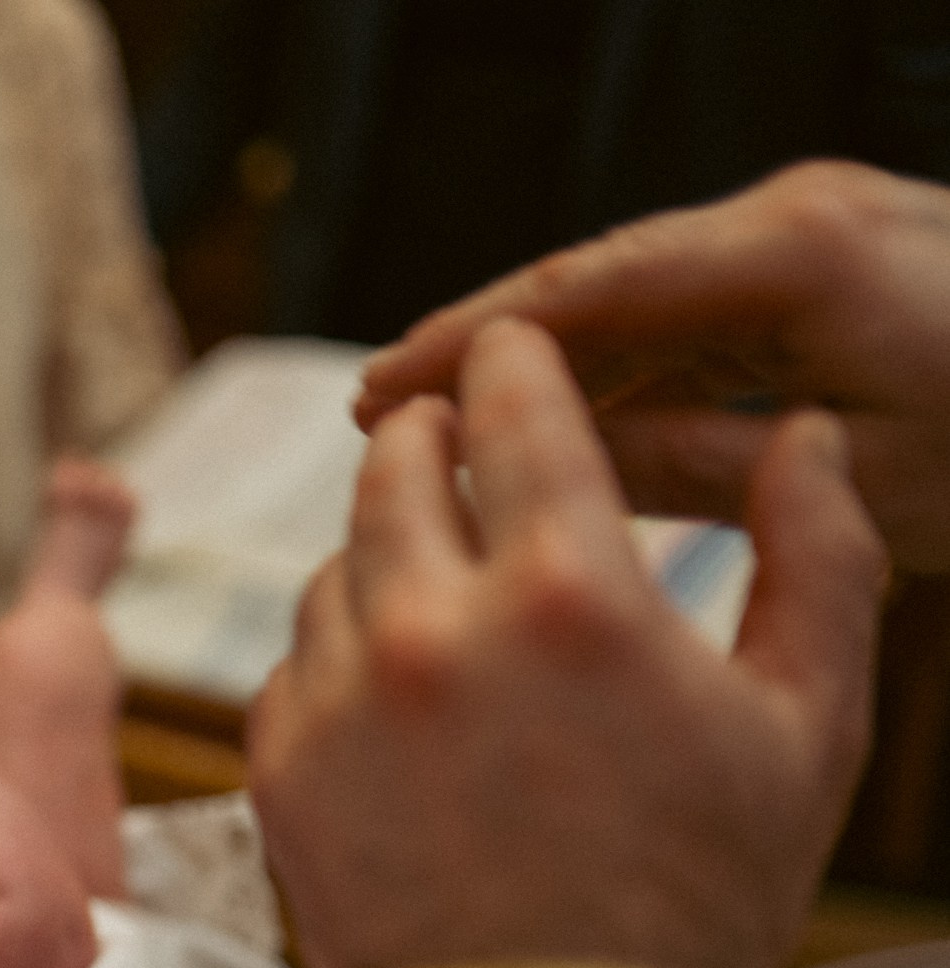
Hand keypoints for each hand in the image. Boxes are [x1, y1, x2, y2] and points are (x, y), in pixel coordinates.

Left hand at [253, 319, 885, 967]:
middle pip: (394, 464)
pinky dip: (340, 650)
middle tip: (458, 444)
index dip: (515, 361)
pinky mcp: (277, 767)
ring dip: (383, 549)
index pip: (515, 408)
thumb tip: (798, 432)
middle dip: (430, 438)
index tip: (513, 350)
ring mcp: (336, 699)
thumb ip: (820, 555)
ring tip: (441, 584)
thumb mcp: (808, 729)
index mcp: (568, 594)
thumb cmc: (700, 897)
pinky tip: (396, 687)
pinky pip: (294, 660)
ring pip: (336, 562)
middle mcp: (429, 627)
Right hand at [354, 161, 949, 571]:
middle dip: (484, 351)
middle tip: (378, 416)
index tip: (377, 395)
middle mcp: (795, 218)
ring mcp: (817, 230)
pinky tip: (568, 425)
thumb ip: (701, 463)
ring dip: (550, 366)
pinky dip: (628, 369)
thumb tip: (567, 462)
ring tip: (447, 431)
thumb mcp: (859, 481)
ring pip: (642, 300)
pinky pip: (700, 313)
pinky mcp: (835, 260)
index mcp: (795, 254)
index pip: (586, 292)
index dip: (466, 346)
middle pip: (598, 283)